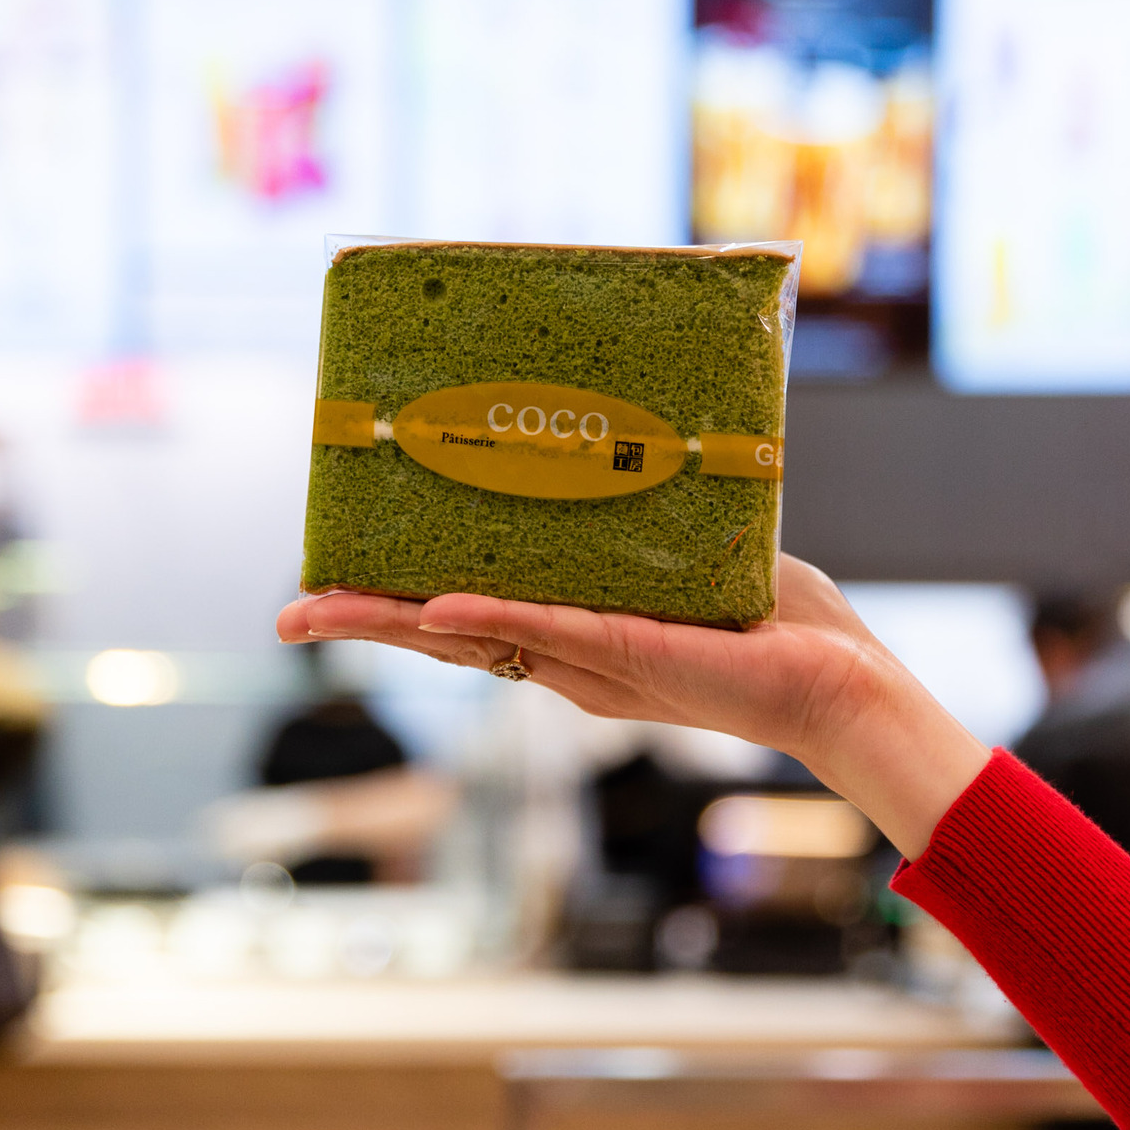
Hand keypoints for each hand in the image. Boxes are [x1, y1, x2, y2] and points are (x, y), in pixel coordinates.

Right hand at [277, 555, 988, 859]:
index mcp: (578, 633)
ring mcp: (592, 659)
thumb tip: (614, 450)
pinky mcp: (631, 655)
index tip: (346, 573)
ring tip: (313, 611)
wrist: (840, 680)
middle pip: (445, 634)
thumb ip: (643, 528)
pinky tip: (426, 612)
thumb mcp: (691, 555)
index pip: (472, 614)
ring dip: (390, 623)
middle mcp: (570, 655)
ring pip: (471, 639)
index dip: (405, 596)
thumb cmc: (777, 616)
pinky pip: (544, 633)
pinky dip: (485, 622)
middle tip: (289, 609)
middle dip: (365, 619)